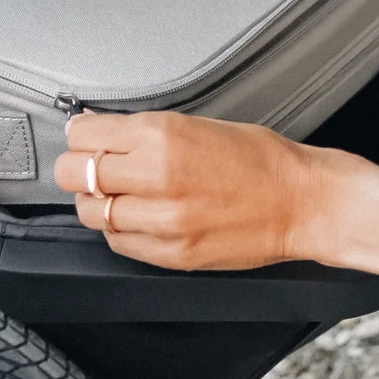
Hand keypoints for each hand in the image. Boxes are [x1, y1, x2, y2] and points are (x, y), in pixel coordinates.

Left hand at [54, 111, 326, 270]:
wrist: (303, 202)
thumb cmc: (261, 159)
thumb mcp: (199, 124)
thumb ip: (144, 130)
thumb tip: (95, 128)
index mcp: (164, 136)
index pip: (84, 136)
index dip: (80, 136)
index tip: (85, 137)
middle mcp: (157, 177)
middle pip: (76, 175)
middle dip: (79, 169)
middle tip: (94, 166)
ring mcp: (162, 221)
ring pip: (91, 213)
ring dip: (97, 202)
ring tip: (119, 194)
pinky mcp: (171, 254)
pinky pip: (117, 242)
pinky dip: (120, 229)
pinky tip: (140, 217)